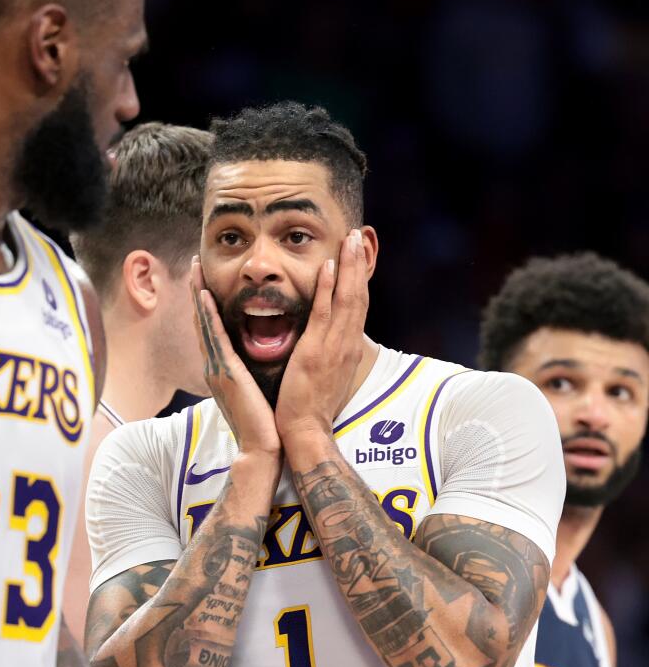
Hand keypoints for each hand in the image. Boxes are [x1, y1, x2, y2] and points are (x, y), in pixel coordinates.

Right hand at [192, 258, 280, 461]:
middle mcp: (215, 366)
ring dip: (198, 295)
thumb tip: (258, 360)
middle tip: (195, 264)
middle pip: (202, 321)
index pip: (212, 329)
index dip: (206, 304)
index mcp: (223, 370)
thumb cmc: (264, 424)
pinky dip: (208, 315)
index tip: (205, 280)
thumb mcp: (255, 391)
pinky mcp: (226, 372)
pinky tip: (204, 295)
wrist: (262, 449)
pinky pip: (216, 338)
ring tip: (195, 270)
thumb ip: (251, 373)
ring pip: (204, 324)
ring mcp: (217, 369)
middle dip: (197, 292)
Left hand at [275, 229, 368, 443]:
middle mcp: (346, 344)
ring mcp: (333, 347)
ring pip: (346, 299)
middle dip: (359, 263)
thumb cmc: (312, 406)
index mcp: (347, 348)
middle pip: (358, 295)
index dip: (360, 278)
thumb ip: (330, 354)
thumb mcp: (327, 374)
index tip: (359, 254)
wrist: (306, 431)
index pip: (357, 306)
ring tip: (351, 239)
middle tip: (360, 235)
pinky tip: (329, 266)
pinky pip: (324, 314)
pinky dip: (328, 288)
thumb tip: (329, 341)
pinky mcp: (315, 352)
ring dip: (349, 266)